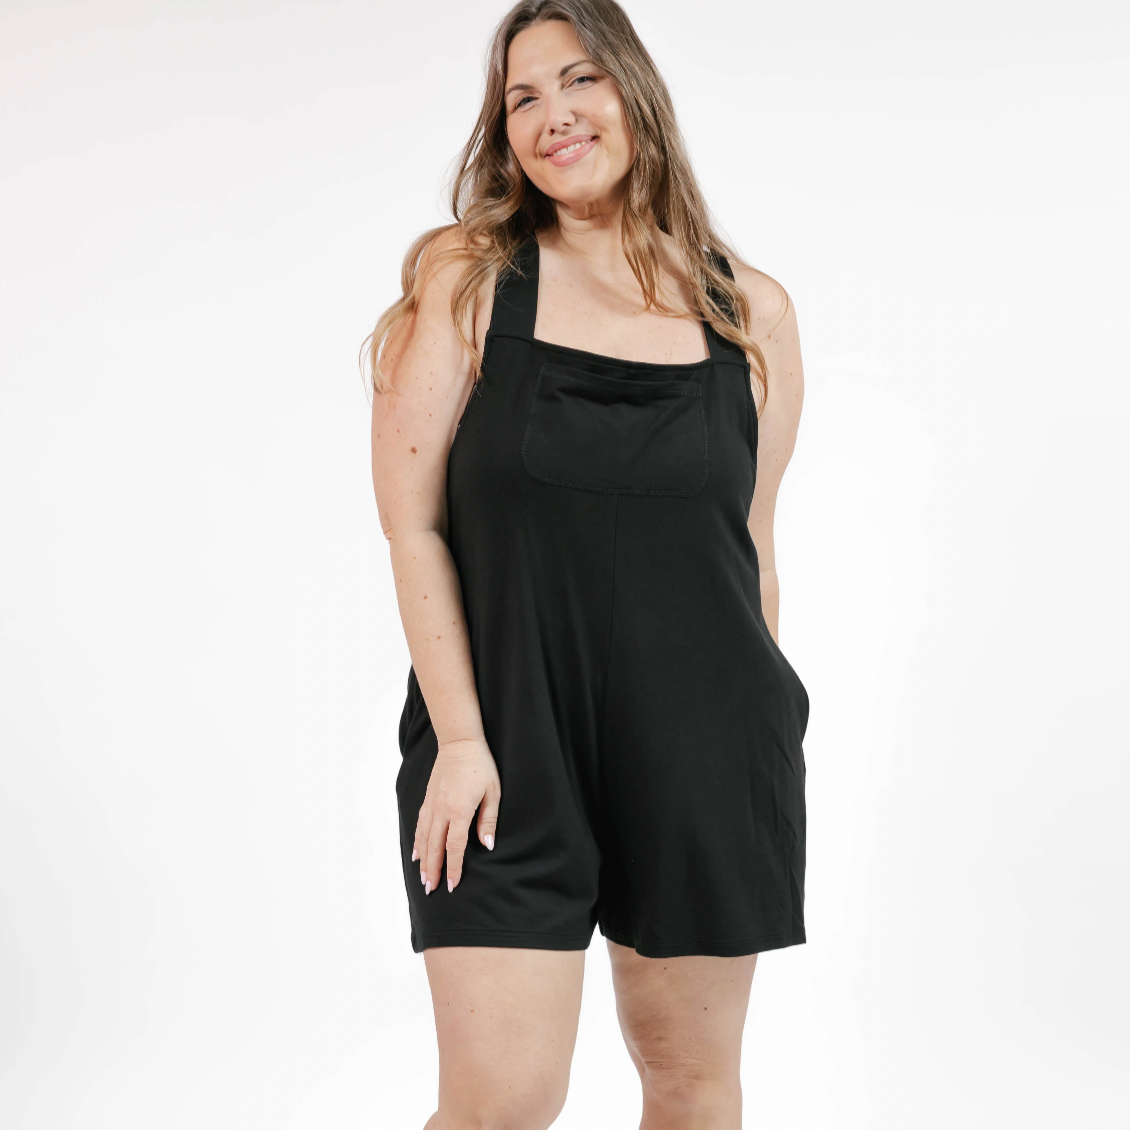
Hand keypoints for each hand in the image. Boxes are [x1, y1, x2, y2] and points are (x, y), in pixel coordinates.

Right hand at [413, 737, 500, 893]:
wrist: (460, 743)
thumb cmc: (481, 766)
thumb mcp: (493, 792)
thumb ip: (488, 820)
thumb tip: (487, 845)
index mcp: (459, 810)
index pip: (455, 846)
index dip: (454, 867)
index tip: (452, 885)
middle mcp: (442, 810)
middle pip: (435, 847)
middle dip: (434, 870)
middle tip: (431, 889)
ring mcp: (432, 804)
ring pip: (424, 838)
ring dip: (423, 860)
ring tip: (423, 879)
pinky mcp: (428, 799)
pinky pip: (420, 825)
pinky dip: (417, 841)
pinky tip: (416, 853)